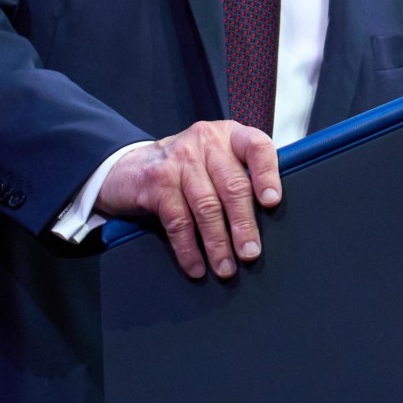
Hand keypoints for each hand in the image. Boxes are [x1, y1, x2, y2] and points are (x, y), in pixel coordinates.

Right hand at [98, 120, 282, 279]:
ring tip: (226, 267)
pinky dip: (188, 248)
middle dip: (243, 224)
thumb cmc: (186, 168)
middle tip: (250, 253)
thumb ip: (241, 175)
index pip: (256, 146)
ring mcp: (179, 159)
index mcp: (229, 135)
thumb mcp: (216, 159)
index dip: (267, 175)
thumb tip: (270, 218)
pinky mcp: (157, 181)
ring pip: (206, 206)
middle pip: (232, 185)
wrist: (130, 168)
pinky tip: (196, 265)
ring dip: (218, 243)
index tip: (272, 202)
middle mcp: (206, 141)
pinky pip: (178, 221)